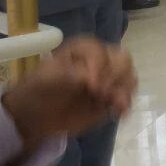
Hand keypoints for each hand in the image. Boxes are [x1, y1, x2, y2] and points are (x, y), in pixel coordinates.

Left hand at [1, 38, 137, 149]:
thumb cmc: (38, 91)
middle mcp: (101, 61)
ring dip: (124, 90)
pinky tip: (119, 111)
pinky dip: (126, 103)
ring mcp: (109, 79)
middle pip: (123, 60)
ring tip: (112, 103)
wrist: (36, 116)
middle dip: (115, 77)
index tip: (90, 86)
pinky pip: (127, 97)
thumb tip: (93, 82)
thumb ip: (72, 75)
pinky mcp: (112, 98)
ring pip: (130, 77)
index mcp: (84, 50)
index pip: (101, 51)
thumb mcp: (48, 79)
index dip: (99, 66)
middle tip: (100, 94)